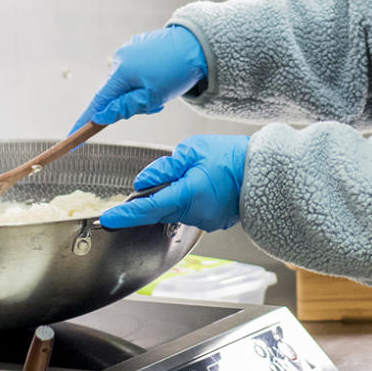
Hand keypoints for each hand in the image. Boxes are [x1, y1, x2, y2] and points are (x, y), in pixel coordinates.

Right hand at [71, 26, 207, 132]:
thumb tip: (100, 117)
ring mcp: (131, 49)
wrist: (199, 44)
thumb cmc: (176, 72)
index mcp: (121, 71)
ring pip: (128, 82)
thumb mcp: (152, 97)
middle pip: (115, 92)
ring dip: (140, 93)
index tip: (72, 137)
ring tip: (163, 91)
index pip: (98, 101)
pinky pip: (136, 70)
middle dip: (131, 104)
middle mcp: (121, 57)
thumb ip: (124, 108)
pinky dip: (145, 80)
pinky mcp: (141, 45)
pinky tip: (163, 77)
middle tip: (156, 104)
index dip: (85, 120)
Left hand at [99, 134, 249, 231]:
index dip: (124, 215)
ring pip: (175, 210)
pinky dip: (188, 199)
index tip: (107, 219)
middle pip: (159, 209)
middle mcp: (195, 213)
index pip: (147, 209)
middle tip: (165, 175)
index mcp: (187, 195)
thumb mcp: (192, 150)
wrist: (264, 168)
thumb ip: (164, 167)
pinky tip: (202, 183)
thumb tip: (143, 182)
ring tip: (194, 173)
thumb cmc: (231, 155)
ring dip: (174, 195)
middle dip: (154, 195)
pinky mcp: (213, 221)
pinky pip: (191, 211)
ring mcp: (205, 220)